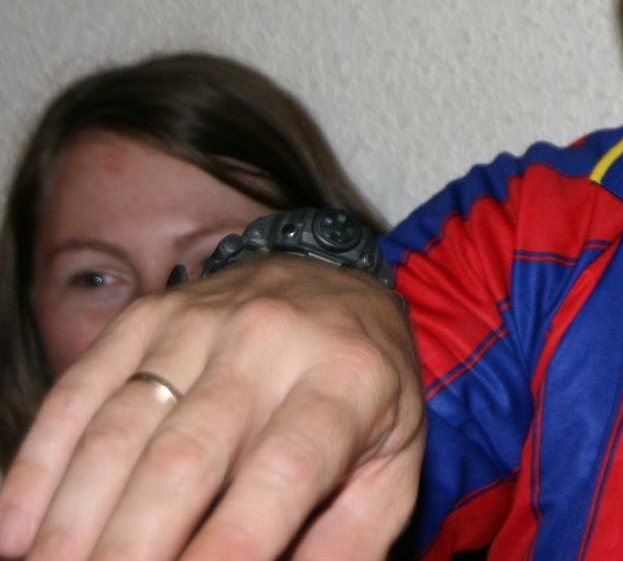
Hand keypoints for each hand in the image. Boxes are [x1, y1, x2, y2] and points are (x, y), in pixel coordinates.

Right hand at [0, 255, 424, 560]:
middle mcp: (270, 341)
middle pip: (186, 458)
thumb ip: (350, 537)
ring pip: (120, 430)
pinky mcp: (144, 317)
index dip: (233, 544)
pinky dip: (39, 468)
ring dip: (76, 520)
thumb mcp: (394, 461)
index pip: (284, 470)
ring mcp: (200, 322)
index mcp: (346, 379)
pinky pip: (78, 393)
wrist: (336, 278)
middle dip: (134, 546)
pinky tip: (18, 531)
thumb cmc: (367, 392)